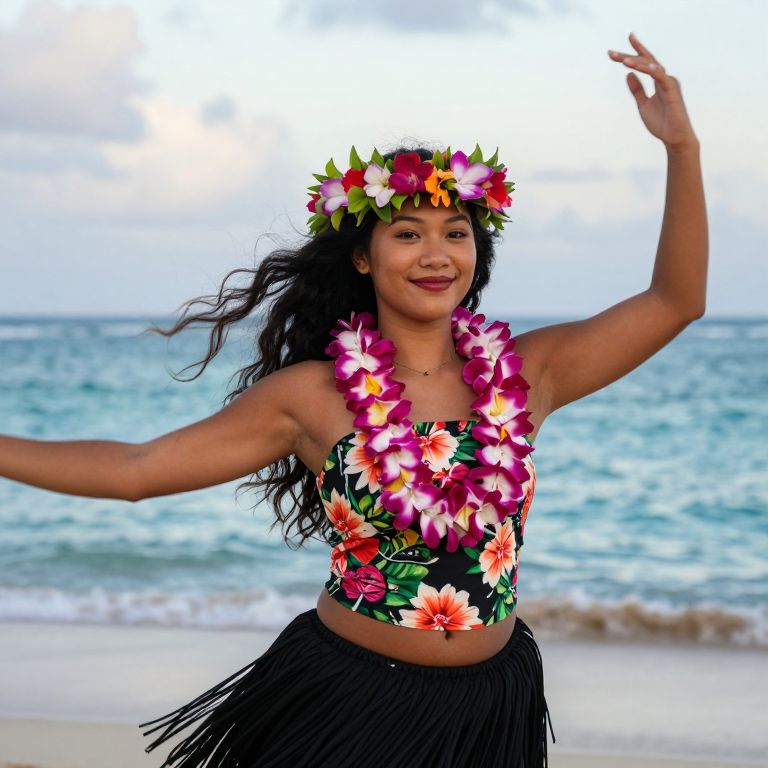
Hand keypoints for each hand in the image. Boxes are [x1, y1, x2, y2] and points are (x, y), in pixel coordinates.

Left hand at [608, 32, 697, 150]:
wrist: (674, 137)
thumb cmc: (661, 122)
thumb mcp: (643, 104)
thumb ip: (637, 89)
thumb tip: (628, 74)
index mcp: (658, 80)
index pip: (644, 63)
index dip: (633, 52)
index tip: (616, 50)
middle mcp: (664, 78)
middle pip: (645, 62)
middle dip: (628, 56)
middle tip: (610, 53)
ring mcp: (669, 83)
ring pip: (651, 67)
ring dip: (637, 63)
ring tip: (622, 61)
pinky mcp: (673, 90)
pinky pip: (661, 77)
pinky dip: (652, 70)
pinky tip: (644, 66)